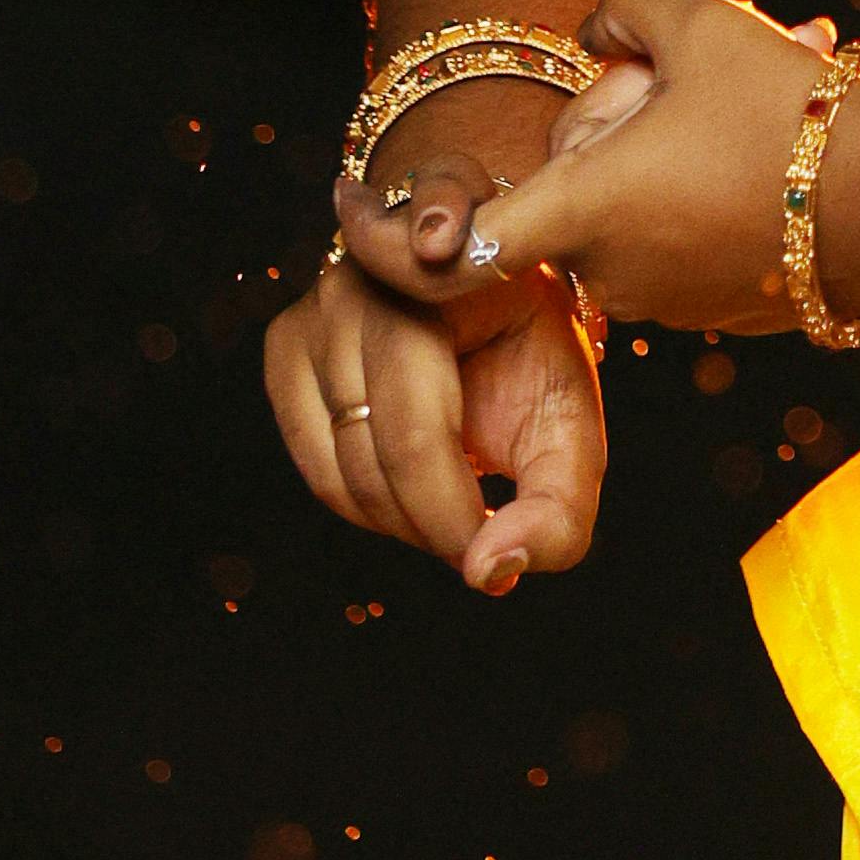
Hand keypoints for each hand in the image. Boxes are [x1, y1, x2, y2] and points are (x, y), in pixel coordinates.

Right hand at [263, 244, 607, 592]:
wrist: (501, 304)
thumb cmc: (537, 358)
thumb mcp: (571, 426)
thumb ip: (557, 508)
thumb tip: (488, 574)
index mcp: (439, 285)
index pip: (416, 434)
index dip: (449, 518)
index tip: (493, 562)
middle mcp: (360, 285)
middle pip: (373, 459)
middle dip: (432, 525)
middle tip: (482, 539)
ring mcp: (313, 313)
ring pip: (337, 474)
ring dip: (401, 520)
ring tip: (455, 508)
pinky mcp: (288, 346)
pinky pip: (312, 464)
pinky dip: (364, 501)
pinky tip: (414, 484)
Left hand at [348, 0, 839, 337]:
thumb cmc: (797, 111)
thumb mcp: (696, 19)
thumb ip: (620, 8)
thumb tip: (598, 31)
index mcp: (582, 211)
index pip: (451, 244)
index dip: (382, 228)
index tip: (340, 196)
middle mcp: (613, 275)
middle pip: (564, 199)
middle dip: (602, 139)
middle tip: (672, 85)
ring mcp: (673, 304)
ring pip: (629, 220)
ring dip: (658, 167)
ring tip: (747, 108)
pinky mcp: (731, 313)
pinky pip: (686, 244)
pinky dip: (706, 202)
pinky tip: (777, 155)